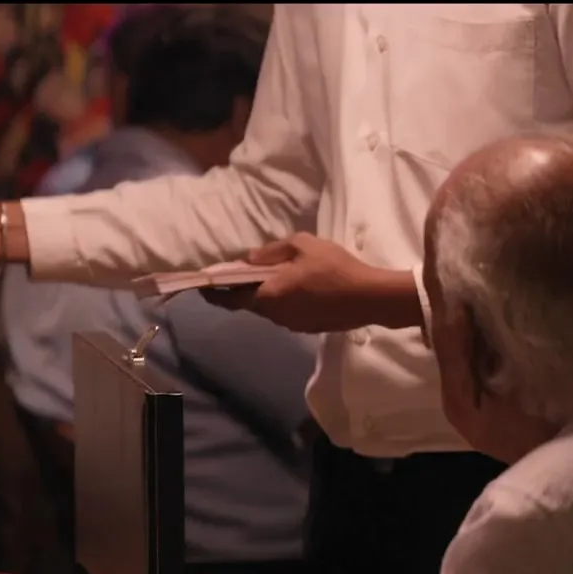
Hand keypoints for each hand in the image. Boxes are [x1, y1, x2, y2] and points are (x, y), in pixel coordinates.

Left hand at [200, 233, 419, 333]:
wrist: (370, 297)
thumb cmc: (334, 268)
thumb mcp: (302, 245)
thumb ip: (272, 251)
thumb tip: (250, 258)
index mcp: (267, 296)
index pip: (229, 299)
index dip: (213, 293)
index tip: (202, 287)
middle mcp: (274, 315)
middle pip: (249, 303)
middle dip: (242, 290)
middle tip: (243, 273)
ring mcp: (291, 324)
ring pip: (269, 309)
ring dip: (266, 295)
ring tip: (274, 277)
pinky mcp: (307, 328)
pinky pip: (287, 313)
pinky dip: (284, 302)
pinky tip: (298, 289)